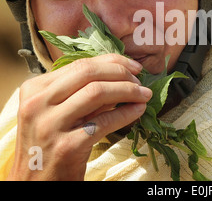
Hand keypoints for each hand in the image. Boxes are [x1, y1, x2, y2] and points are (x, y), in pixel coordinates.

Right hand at [7, 54, 151, 180]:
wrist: (36, 183)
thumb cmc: (50, 143)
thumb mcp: (59, 110)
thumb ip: (84, 91)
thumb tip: (121, 75)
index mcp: (34, 89)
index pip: (80, 64)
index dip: (112, 61)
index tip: (132, 66)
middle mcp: (37, 103)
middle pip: (89, 74)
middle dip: (121, 73)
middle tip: (139, 80)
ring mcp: (50, 125)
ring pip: (97, 92)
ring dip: (128, 91)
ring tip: (144, 94)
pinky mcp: (66, 147)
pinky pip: (104, 122)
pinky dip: (126, 113)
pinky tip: (138, 110)